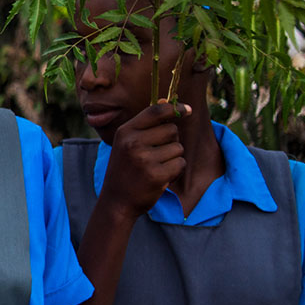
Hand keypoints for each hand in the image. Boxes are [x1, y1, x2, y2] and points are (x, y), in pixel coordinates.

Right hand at [98, 102, 189, 219]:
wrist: (116, 201)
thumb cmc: (125, 169)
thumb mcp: (126, 143)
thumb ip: (146, 125)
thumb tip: (169, 103)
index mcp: (125, 132)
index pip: (155, 112)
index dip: (175, 109)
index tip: (187, 110)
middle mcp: (133, 143)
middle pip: (172, 129)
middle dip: (171, 140)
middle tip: (156, 154)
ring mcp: (144, 159)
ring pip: (178, 148)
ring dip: (173, 157)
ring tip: (156, 167)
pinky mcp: (156, 175)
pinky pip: (180, 164)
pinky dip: (175, 170)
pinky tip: (161, 177)